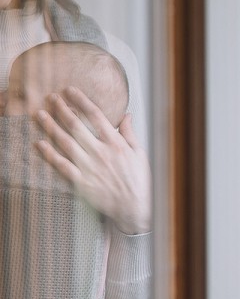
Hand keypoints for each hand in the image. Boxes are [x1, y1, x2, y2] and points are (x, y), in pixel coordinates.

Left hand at [36, 88, 151, 234]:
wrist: (135, 208)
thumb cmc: (140, 180)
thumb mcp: (140, 153)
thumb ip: (130, 133)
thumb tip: (126, 115)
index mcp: (116, 143)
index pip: (96, 116)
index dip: (81, 101)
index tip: (70, 91)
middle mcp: (101, 152)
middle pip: (76, 125)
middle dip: (62, 109)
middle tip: (51, 98)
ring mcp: (90, 167)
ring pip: (65, 142)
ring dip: (51, 127)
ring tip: (40, 115)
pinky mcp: (81, 182)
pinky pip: (62, 165)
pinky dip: (49, 154)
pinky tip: (40, 144)